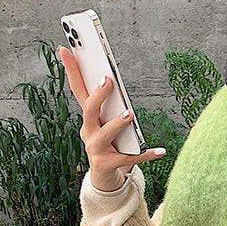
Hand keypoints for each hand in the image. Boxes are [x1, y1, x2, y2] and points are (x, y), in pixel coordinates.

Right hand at [58, 45, 165, 190]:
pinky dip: (146, 154)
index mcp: (89, 118)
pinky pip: (130, 158)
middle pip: (89, 110)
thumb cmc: (109, 144)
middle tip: (107, 79)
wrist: (105, 176)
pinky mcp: (108, 164)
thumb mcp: (107, 122)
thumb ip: (109, 104)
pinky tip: (161, 151)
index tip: (66, 49)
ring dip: (117, 123)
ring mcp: (96, 149)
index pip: (77, 90)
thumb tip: (110, 77)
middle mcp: (88, 132)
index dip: (71, 70)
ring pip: (106, 134)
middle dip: (97, 95)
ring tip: (130, 114)